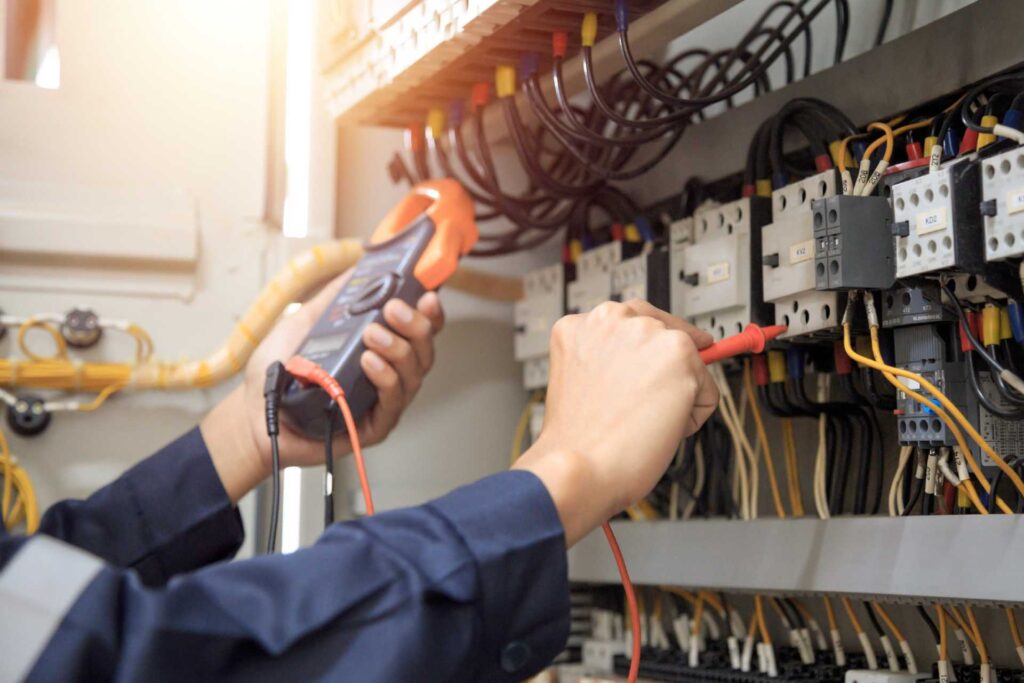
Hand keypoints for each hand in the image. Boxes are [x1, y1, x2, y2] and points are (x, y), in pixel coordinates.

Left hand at [202, 272, 444, 501]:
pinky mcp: (373, 427)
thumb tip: (358, 266)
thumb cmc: (278, 371)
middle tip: (393, 309)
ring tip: (372, 334)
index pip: (418, 330)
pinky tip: (370, 362)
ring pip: (414, 375)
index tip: (426, 294)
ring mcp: (383, 402)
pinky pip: (392, 403)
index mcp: (381, 350)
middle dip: (415, 326)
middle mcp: (389, 375)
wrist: (252, 410)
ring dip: (398, 349)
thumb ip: (334, 297)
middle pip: (423, 350)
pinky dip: (386, 379)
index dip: (429, 313)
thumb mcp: (305, 322)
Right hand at [513, 300, 716, 544]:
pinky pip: (707, 392)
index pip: (631, 322)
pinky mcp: (679, 354)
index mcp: (580, 324)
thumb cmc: (576, 441)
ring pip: (688, 363)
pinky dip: (691, 417)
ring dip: (676, 393)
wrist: (579, 468)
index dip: (646, 353)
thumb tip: (652, 365)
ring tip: (642, 420)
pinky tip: (658, 427)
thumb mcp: (580, 382)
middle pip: (665, 332)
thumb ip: (609, 362)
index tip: (652, 368)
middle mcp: (611, 318)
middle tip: (648, 405)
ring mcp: (646, 333)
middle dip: (665, 367)